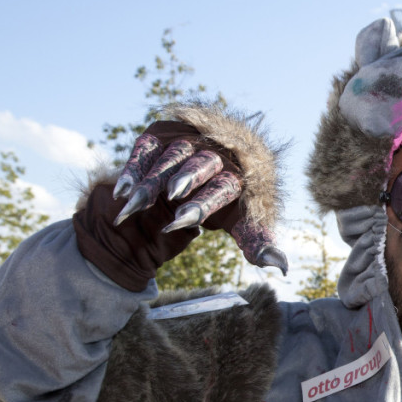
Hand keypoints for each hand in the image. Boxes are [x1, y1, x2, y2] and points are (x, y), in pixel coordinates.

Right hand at [112, 122, 286, 273]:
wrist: (211, 173)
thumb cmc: (231, 203)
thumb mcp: (244, 222)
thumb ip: (257, 243)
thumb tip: (280, 267)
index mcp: (240, 174)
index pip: (224, 187)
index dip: (204, 203)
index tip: (185, 221)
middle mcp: (217, 153)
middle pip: (201, 163)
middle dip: (186, 177)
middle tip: (172, 193)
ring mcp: (189, 140)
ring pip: (172, 156)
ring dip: (152, 177)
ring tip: (133, 202)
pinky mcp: (163, 135)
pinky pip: (147, 148)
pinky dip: (134, 167)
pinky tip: (122, 191)